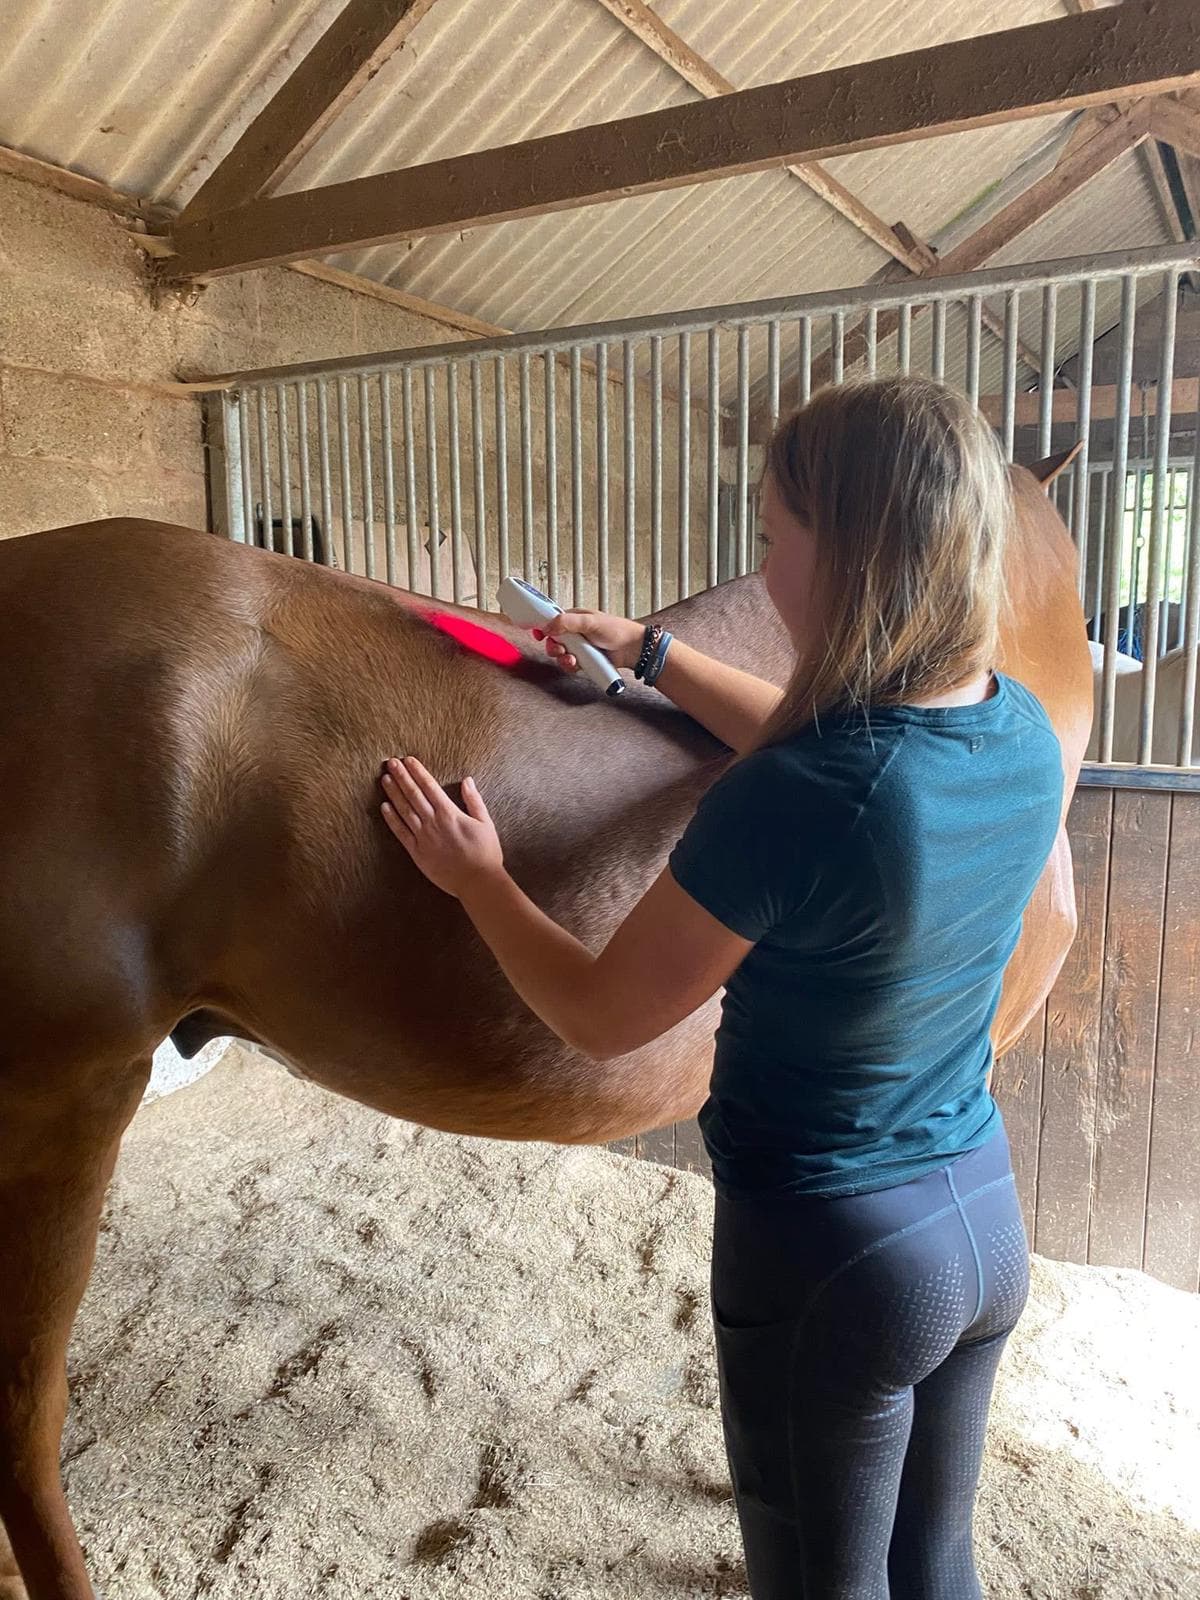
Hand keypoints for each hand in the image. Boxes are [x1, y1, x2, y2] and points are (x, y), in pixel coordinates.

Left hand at [380, 757, 503, 897]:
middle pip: (413, 794)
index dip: (418, 771)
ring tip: (385, 779)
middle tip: (390, 763)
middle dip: (401, 777)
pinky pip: (401, 833)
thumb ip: (474, 800)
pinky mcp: (417, 853)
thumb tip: (467, 780)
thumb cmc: (485, 853)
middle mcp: (433, 822)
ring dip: (394, 793)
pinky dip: (392, 819)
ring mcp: (423, 837)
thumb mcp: (485, 823)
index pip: (429, 786)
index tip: (408, 760)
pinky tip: (385, 807)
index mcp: (449, 813)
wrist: (478, 882)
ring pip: (404, 810)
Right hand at [532, 609, 643, 672]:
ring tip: (571, 659)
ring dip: (563, 658)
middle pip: (553, 640)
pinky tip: (577, 665)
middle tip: (560, 649)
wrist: (633, 649)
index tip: (538, 634)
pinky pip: (570, 665)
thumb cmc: (617, 630)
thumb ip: (567, 622)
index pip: (552, 621)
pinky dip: (571, 667)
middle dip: (553, 647)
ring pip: (561, 655)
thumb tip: (547, 626)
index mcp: (575, 619)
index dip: (544, 627)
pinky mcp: (584, 661)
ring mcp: (579, 648)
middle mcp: (575, 633)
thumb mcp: (590, 621)